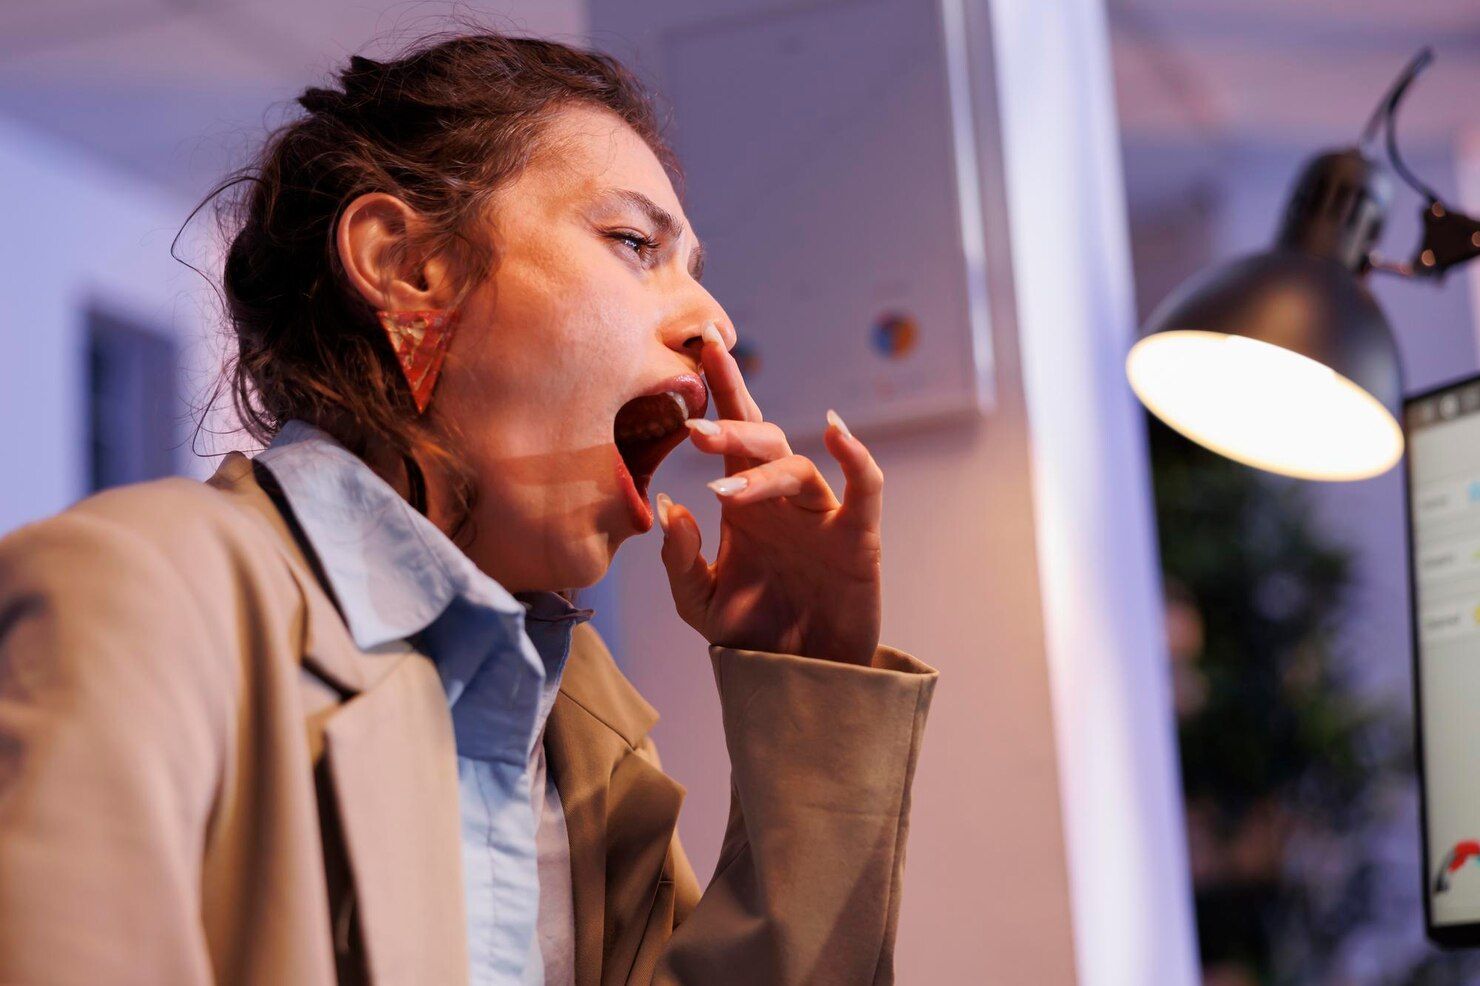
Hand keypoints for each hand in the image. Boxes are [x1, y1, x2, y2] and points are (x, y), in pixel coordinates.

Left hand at [656, 322, 882, 665]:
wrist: (799, 683)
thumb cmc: (753, 637)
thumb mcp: (700, 603)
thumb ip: (681, 559)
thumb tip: (670, 505)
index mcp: (745, 503)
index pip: (731, 434)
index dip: (720, 388)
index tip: (700, 343)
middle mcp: (783, 501)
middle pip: (763, 441)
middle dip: (730, 427)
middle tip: (693, 428)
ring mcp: (822, 517)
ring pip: (798, 469)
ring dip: (763, 474)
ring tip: (726, 492)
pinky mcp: (857, 540)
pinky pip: (863, 489)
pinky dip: (856, 459)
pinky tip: (839, 434)